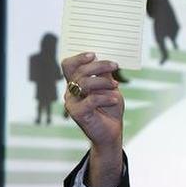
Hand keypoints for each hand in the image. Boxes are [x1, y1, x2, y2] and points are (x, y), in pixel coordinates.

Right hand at [62, 52, 123, 186]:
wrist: (112, 131)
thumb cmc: (110, 108)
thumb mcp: (110, 88)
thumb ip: (105, 75)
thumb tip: (104, 60)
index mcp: (76, 83)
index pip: (68, 65)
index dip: (78, 57)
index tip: (93, 55)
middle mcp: (71, 91)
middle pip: (79, 71)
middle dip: (98, 66)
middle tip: (115, 66)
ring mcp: (72, 103)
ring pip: (84, 83)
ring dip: (104, 82)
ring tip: (116, 86)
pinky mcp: (77, 113)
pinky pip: (91, 100)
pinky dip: (106, 97)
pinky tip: (115, 99)